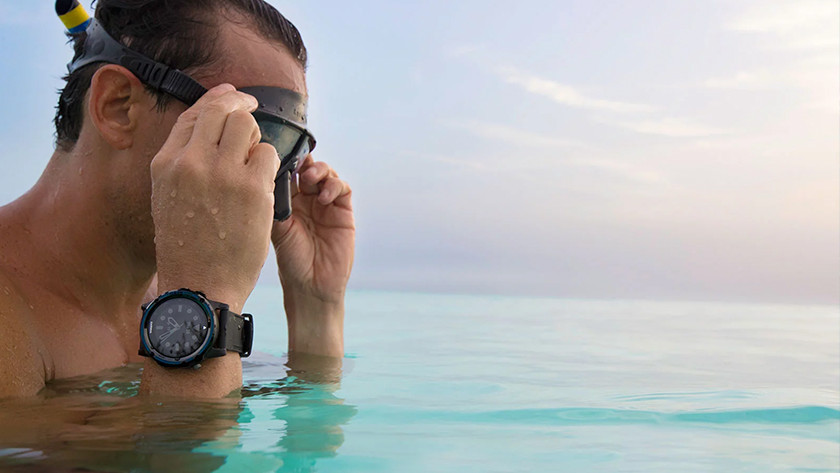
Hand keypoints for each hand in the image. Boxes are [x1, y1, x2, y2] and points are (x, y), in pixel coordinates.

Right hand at [150, 84, 279, 311]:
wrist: (202, 286)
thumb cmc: (188, 247)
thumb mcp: (169, 198)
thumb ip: (185, 161)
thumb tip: (211, 122)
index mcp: (165, 164)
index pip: (195, 114)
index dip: (218, 100)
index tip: (233, 96)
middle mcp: (190, 162)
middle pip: (223, 111)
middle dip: (242, 110)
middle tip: (253, 114)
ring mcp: (223, 173)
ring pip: (249, 127)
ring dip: (256, 140)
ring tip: (253, 163)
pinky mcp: (253, 188)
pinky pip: (269, 155)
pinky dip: (269, 165)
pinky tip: (263, 184)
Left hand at [271, 156, 354, 302]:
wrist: (312, 285)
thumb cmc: (290, 261)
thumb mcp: (276, 228)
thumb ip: (276, 201)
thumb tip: (271, 172)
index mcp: (287, 201)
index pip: (287, 171)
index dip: (286, 159)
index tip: (280, 154)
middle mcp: (306, 199)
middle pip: (307, 166)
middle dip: (304, 160)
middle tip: (298, 165)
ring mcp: (326, 204)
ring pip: (326, 173)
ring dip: (319, 170)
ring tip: (311, 178)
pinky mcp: (343, 212)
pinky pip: (342, 189)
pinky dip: (334, 186)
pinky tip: (324, 198)